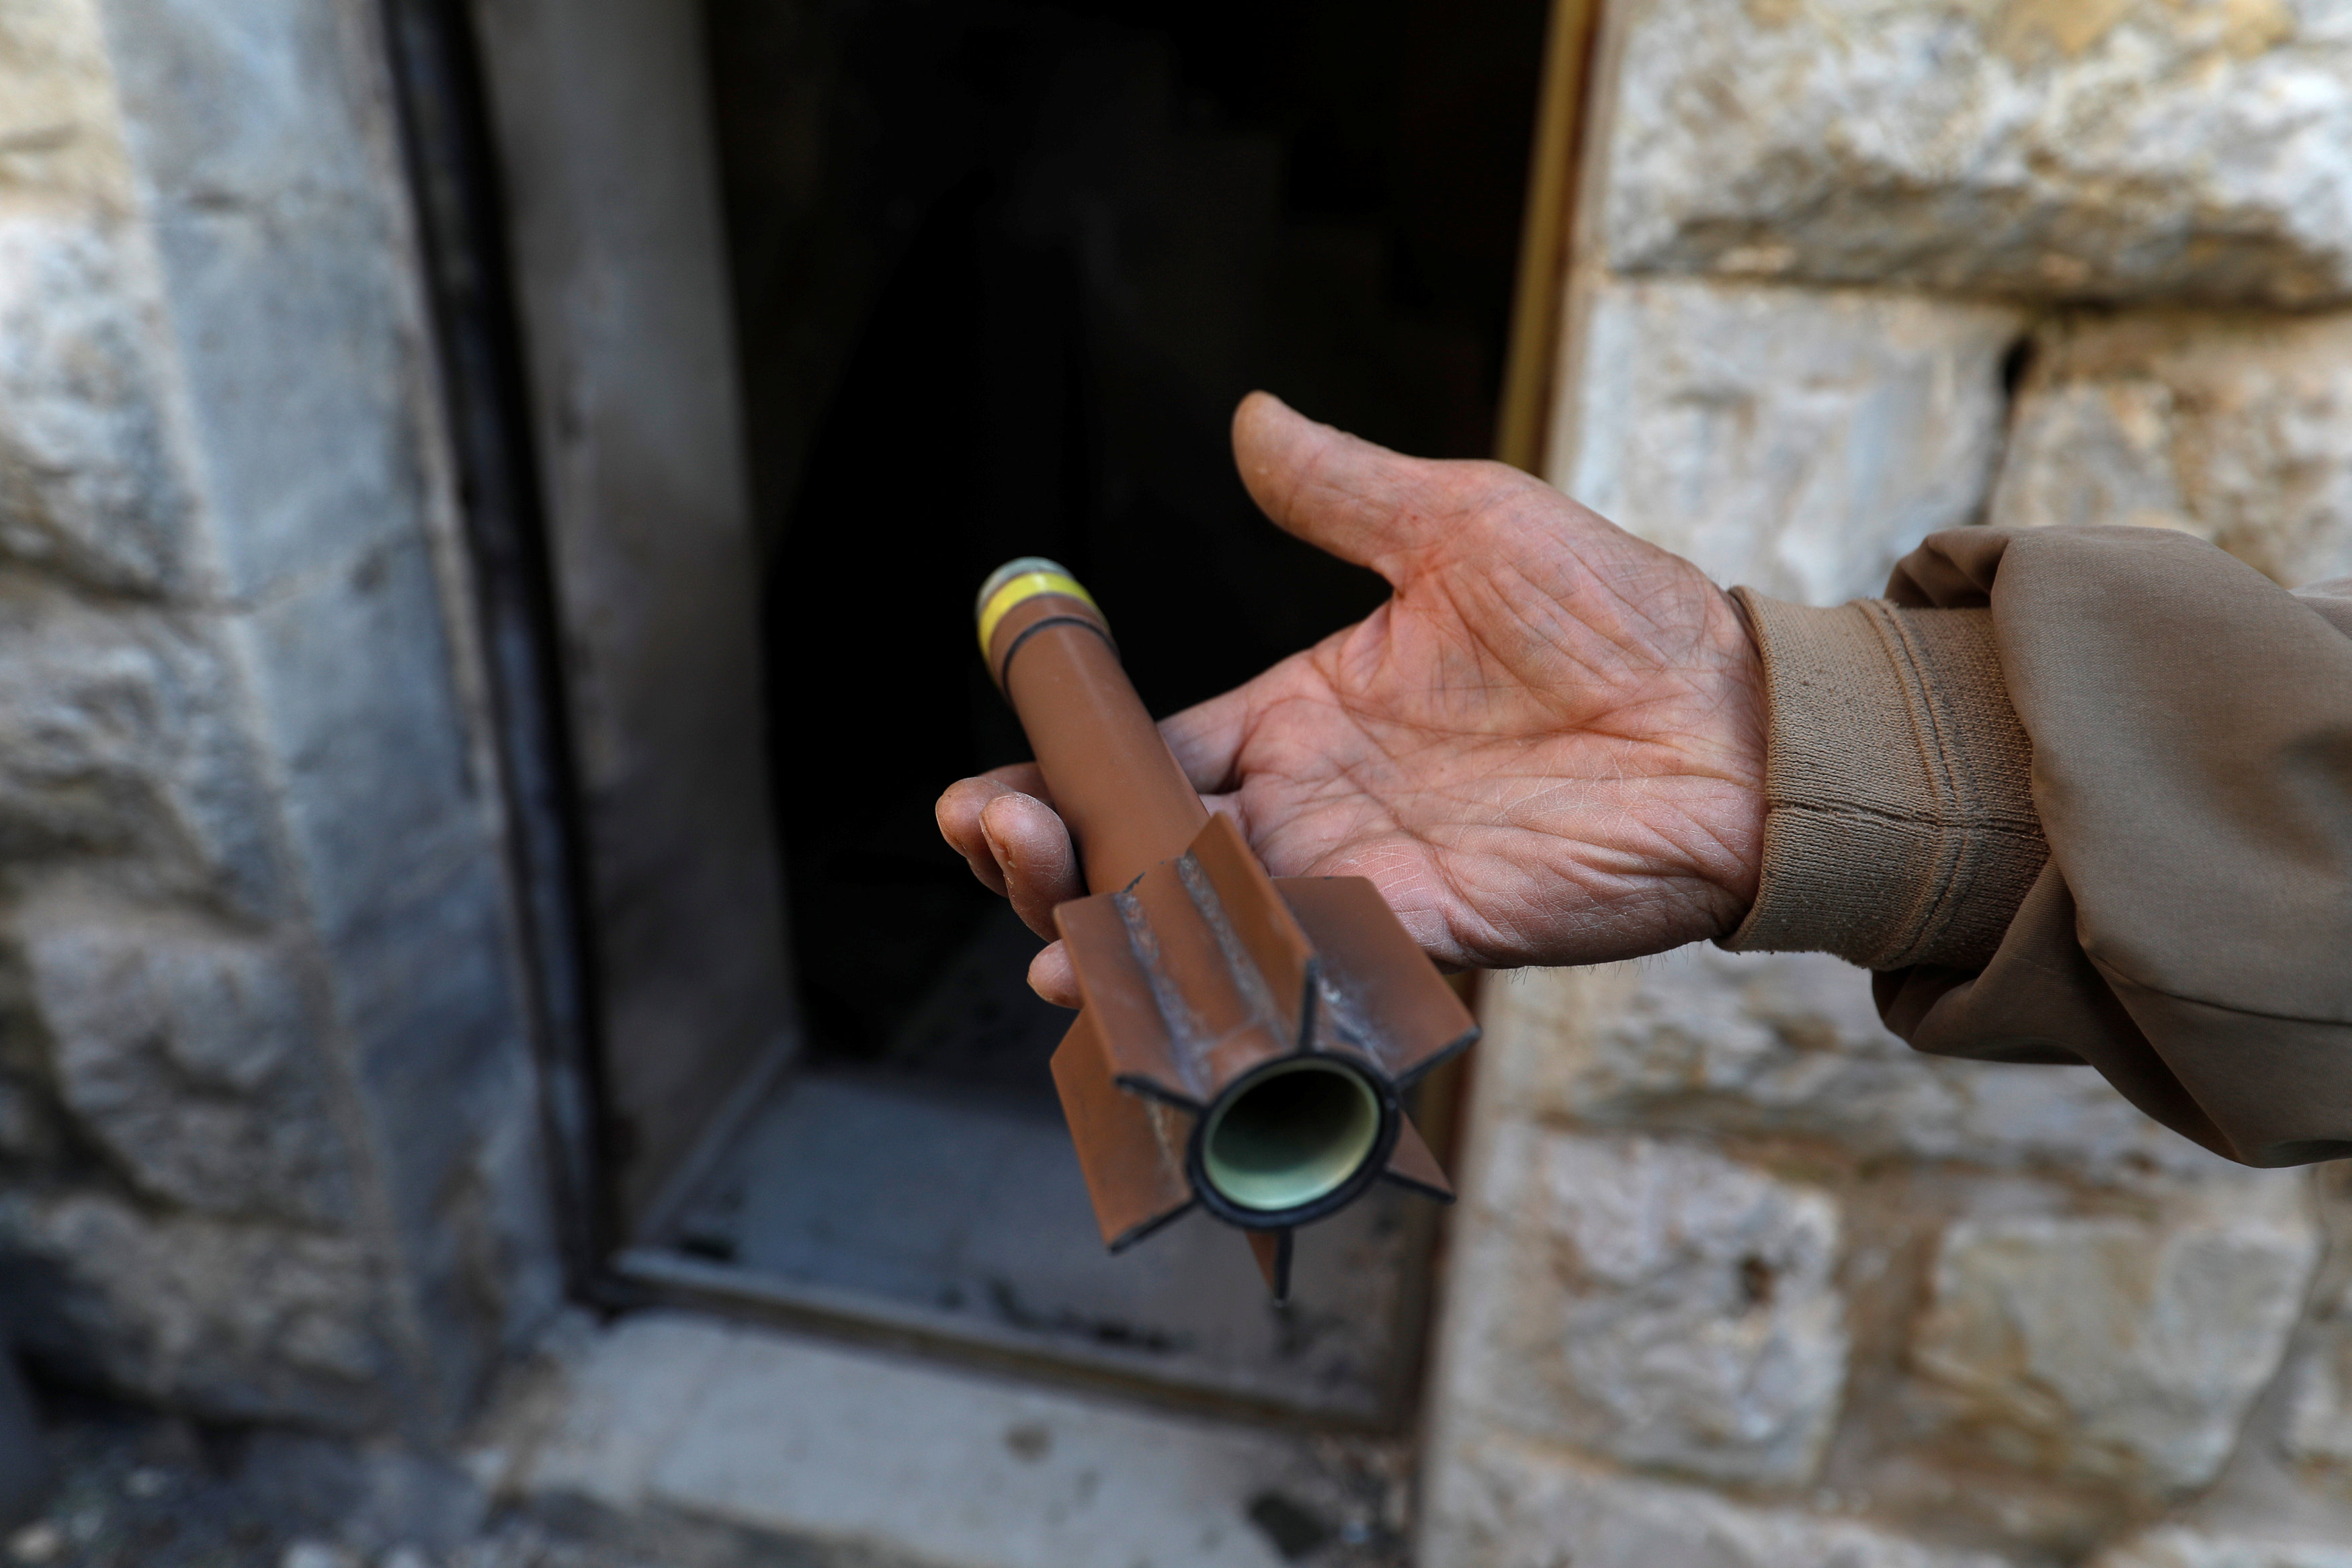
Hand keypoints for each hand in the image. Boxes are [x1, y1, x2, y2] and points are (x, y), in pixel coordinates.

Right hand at [938, 392, 1767, 1005]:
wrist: (1741, 712)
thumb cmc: (1617, 613)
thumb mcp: (1464, 523)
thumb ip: (1345, 493)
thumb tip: (1252, 415)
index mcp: (1301, 715)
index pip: (1146, 759)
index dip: (1062, 777)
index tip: (983, 790)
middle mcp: (1311, 809)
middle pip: (1147, 855)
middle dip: (1055, 862)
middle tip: (1000, 844)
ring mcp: (1361, 880)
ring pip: (1207, 928)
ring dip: (1120, 941)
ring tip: (1050, 937)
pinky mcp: (1422, 933)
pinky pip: (1303, 968)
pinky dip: (1229, 985)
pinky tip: (1160, 990)